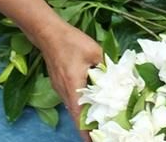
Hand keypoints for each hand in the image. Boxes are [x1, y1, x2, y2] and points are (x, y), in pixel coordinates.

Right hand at [36, 18, 102, 139]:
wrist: (49, 33)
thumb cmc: (71, 42)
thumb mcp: (94, 52)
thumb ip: (105, 66)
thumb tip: (116, 75)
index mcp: (73, 87)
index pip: (79, 118)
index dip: (86, 133)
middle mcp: (64, 92)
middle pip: (76, 115)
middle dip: (87, 125)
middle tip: (102, 130)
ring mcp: (59, 88)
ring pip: (73, 107)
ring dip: (83, 114)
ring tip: (98, 118)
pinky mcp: (58, 82)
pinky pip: (70, 98)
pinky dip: (79, 103)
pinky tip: (89, 98)